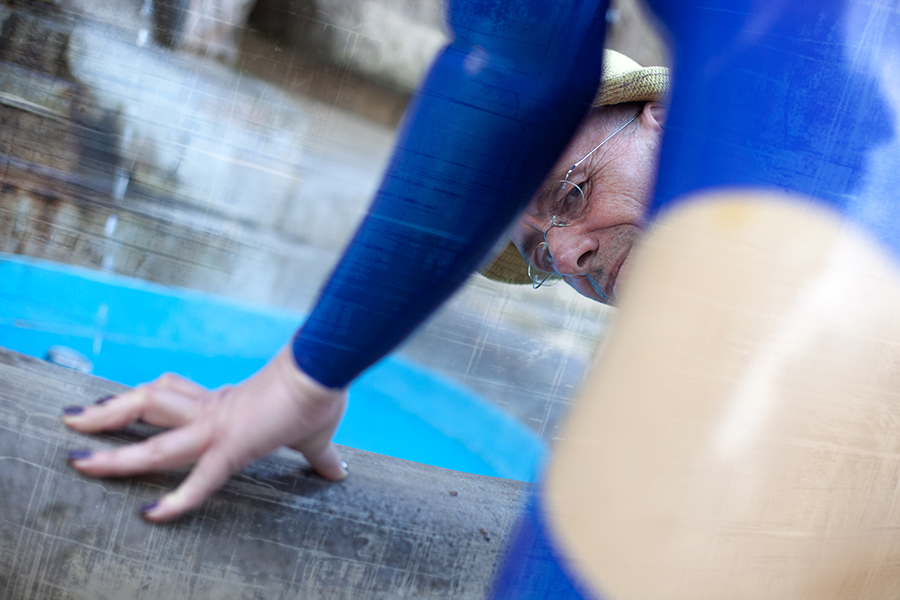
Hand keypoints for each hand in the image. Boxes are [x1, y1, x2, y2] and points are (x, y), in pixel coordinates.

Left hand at [62, 345, 347, 521]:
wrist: (323, 371)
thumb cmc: (319, 394)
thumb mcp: (314, 435)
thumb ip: (318, 456)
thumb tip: (340, 472)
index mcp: (223, 404)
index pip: (172, 395)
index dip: (141, 399)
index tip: (115, 404)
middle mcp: (210, 412)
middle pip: (147, 404)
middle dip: (108, 413)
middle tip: (73, 420)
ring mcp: (216, 429)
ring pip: (154, 438)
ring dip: (114, 450)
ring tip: (78, 458)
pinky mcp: (231, 447)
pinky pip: (198, 479)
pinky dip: (177, 500)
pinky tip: (152, 515)